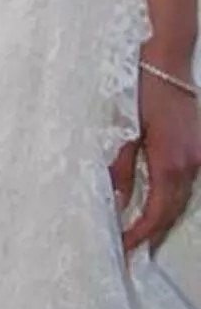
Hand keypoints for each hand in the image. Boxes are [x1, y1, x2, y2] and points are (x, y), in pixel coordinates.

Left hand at [113, 69, 200, 253]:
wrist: (165, 59)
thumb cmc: (140, 89)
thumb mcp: (123, 130)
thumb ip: (121, 168)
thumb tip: (116, 201)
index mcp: (170, 162)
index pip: (157, 212)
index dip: (141, 233)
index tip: (125, 248)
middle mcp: (190, 164)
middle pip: (173, 210)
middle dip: (152, 232)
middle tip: (130, 249)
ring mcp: (198, 156)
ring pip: (182, 199)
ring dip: (162, 217)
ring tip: (140, 233)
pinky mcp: (197, 147)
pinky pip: (186, 183)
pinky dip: (171, 198)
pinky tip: (156, 203)